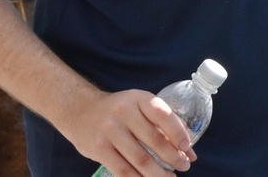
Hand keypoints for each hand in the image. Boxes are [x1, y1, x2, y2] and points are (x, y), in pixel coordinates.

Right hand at [61, 88, 195, 175]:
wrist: (80, 110)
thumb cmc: (119, 109)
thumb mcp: (139, 105)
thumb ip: (161, 122)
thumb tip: (187, 149)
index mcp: (139, 99)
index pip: (164, 115)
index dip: (178, 134)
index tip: (188, 148)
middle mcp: (125, 113)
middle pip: (154, 140)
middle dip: (173, 157)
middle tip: (184, 166)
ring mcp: (110, 132)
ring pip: (140, 159)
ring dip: (158, 173)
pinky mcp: (99, 149)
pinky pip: (123, 169)